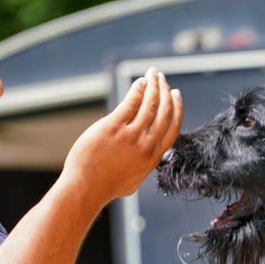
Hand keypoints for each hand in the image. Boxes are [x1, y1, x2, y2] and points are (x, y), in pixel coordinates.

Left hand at [62, 67, 182, 206]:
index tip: (176, 94)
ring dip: (154, 86)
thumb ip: (145, 163)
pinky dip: (138, 90)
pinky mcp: (113, 127)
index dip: (177, 108)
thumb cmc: (107, 186)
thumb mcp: (135, 178)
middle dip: (165, 91)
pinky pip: (130, 103)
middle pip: (164, 112)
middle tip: (162, 78)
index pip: (173, 127)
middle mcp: (146, 145)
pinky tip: (139, 82)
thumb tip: (149, 154)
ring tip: (152, 74)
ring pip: (149, 104)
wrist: (87, 188)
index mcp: (154, 157)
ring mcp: (131, 135)